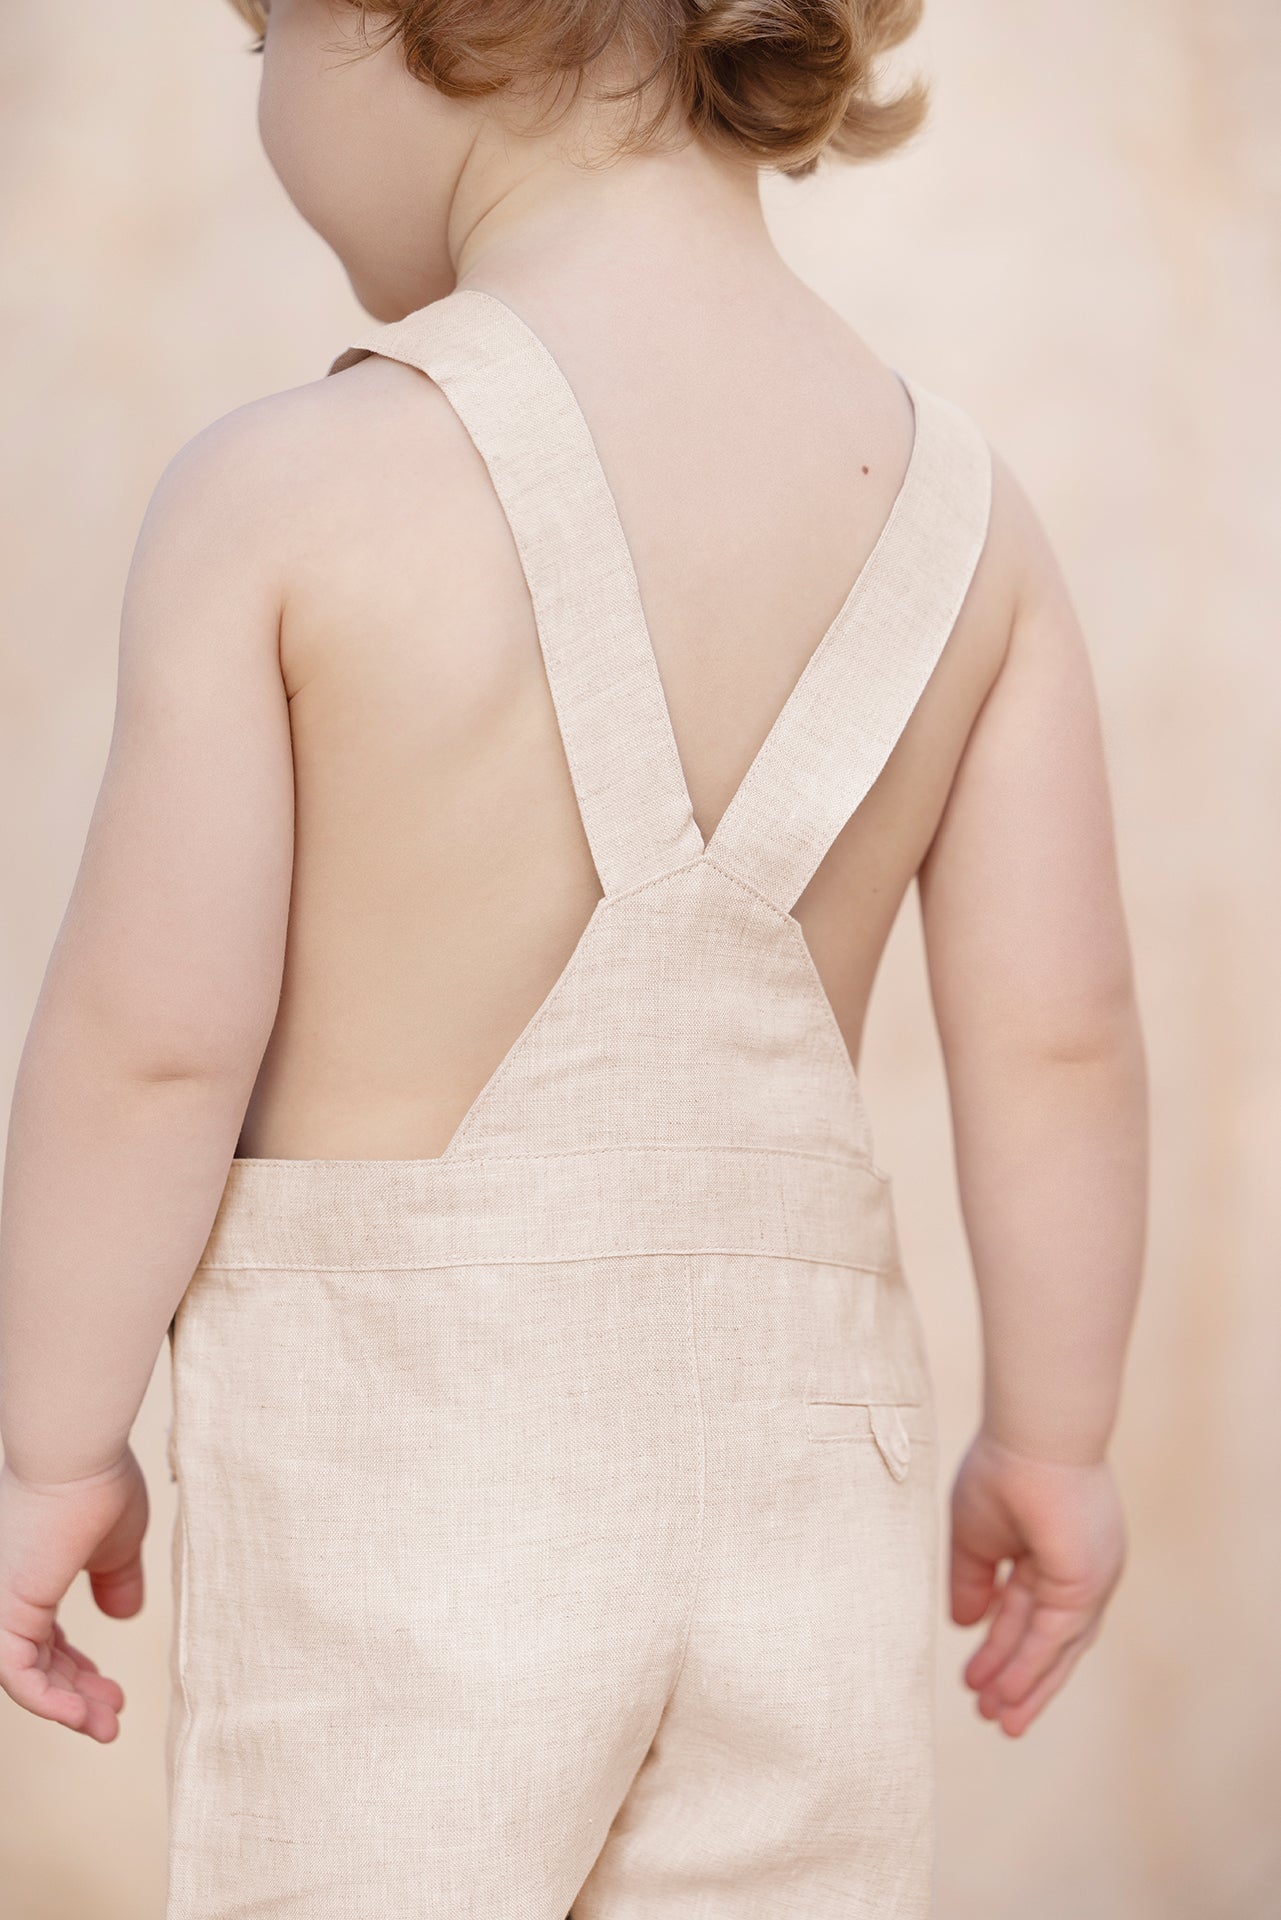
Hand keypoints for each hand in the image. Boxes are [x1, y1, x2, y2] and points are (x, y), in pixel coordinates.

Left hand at [0, 1448, 146, 1740]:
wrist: (77, 1458)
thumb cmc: (97, 1484)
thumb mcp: (116, 1542)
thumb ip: (116, 1579)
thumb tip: (124, 1614)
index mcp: (29, 1576)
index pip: (45, 1641)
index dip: (78, 1672)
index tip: (114, 1689)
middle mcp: (7, 1593)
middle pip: (38, 1663)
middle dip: (78, 1695)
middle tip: (111, 1717)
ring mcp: (0, 1605)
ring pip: (27, 1677)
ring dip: (69, 1707)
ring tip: (106, 1727)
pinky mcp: (2, 1616)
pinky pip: (17, 1678)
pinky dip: (50, 1704)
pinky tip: (84, 1717)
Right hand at [949, 1428, 1125, 1735]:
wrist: (1031, 1436)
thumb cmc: (1001, 1469)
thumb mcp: (975, 1536)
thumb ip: (972, 1581)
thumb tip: (963, 1626)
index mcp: (1051, 1553)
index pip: (1027, 1613)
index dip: (1000, 1646)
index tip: (971, 1679)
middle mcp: (1076, 1571)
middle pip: (1048, 1639)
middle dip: (1019, 1678)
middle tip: (991, 1717)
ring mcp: (1087, 1579)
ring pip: (1056, 1647)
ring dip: (1026, 1683)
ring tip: (998, 1719)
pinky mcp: (1088, 1584)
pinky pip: (1057, 1637)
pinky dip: (1032, 1666)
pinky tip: (1006, 1690)